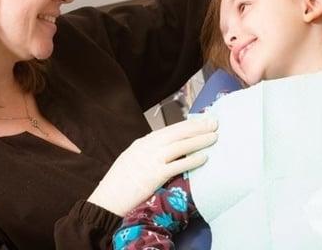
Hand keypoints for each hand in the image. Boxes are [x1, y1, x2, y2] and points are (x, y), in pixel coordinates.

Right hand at [87, 117, 217, 216]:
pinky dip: (192, 160)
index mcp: (142, 143)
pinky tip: (204, 157)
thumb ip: (148, 153)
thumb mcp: (132, 160)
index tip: (202, 121)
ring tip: (214, 137)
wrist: (107, 200)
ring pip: (180, 145)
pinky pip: (178, 165)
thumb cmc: (119, 183)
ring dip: (199, 140)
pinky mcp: (154, 175)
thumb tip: (168, 151)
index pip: (169, 129)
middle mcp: (147, 147)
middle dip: (197, 127)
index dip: (187, 124)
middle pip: (177, 133)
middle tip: (214, 122)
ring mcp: (151, 160)